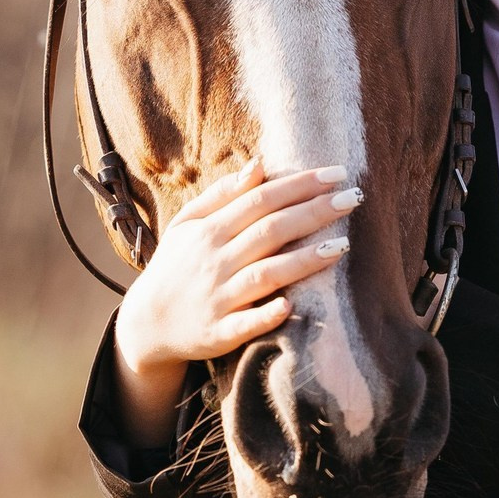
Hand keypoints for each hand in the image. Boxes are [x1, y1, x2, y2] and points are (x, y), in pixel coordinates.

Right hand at [112, 160, 360, 446]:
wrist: (145, 324)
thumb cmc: (176, 265)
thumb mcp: (188, 223)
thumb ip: (224, 193)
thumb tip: (260, 164)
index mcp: (210, 230)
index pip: (262, 199)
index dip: (300, 184)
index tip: (337, 173)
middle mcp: (215, 261)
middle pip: (271, 230)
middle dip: (314, 212)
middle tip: (353, 197)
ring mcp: (218, 298)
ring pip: (266, 274)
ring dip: (305, 260)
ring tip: (343, 245)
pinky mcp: (219, 333)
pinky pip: (246, 324)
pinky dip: (268, 314)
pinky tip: (295, 305)